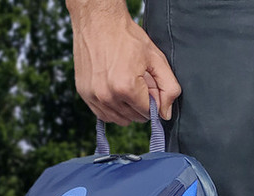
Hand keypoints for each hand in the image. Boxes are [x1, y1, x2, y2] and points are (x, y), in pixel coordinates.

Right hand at [67, 0, 180, 124]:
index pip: (148, 113)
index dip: (152, 100)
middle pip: (134, 117)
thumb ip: (168, 88)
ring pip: (119, 119)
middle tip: (138, 82)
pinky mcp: (84, 93)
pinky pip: (104, 115)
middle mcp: (107, 95)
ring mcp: (93, 96)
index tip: (149, 85)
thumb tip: (165, 114)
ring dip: (127, 107)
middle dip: (140, 103)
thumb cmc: (126, 36)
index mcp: (126, 88)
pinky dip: (113, 108)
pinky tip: (115, 90)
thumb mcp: (156, 59)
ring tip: (125, 84)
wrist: (98, 19)